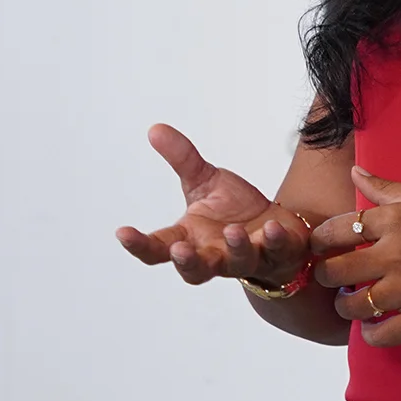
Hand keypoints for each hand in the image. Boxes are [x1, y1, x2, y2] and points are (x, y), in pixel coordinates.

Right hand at [117, 124, 313, 287]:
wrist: (276, 226)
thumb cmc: (234, 208)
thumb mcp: (205, 180)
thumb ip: (182, 159)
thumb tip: (155, 129)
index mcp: (190, 238)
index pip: (158, 248)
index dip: (139, 245)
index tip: (122, 232)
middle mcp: (214, 255)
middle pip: (194, 271)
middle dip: (187, 262)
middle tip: (179, 250)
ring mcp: (246, 258)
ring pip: (237, 263)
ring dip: (234, 248)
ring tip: (232, 231)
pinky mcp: (278, 254)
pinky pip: (275, 251)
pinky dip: (273, 241)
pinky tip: (271, 227)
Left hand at [310, 167, 400, 346]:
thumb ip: (388, 188)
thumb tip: (355, 172)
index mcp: (396, 220)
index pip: (336, 229)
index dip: (320, 239)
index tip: (320, 245)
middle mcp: (396, 255)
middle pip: (335, 270)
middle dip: (326, 273)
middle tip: (332, 275)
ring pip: (353, 305)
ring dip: (345, 304)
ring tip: (351, 300)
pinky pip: (382, 335)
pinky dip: (371, 334)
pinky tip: (373, 326)